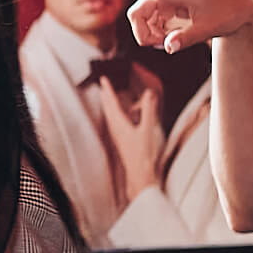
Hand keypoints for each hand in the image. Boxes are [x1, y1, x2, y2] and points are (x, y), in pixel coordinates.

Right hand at [91, 0, 252, 53]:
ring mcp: (164, 2)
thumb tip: (167, 48)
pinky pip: (149, 25)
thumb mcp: (211, 27)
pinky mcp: (166, 10)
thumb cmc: (228, 13)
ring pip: (140, 22)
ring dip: (150, 36)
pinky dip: (156, 36)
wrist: (239, 10)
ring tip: (172, 43)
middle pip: (136, 14)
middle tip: (162, 46)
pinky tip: (171, 39)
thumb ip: (188, 38)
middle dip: (142, 34)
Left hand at [92, 77, 163, 199]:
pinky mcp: (121, 140)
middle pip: (108, 108)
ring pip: (111, 116)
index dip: (108, 90)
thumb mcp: (147, 129)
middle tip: (103, 86)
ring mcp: (117, 135)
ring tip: (108, 97)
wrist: (139, 173)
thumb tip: (149, 94)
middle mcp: (115, 128)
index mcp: (119, 124)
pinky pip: (116, 122)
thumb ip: (149, 110)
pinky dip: (116, 114)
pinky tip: (121, 116)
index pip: (111, 103)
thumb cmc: (143, 154)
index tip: (103, 80)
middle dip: (106, 96)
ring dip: (110, 105)